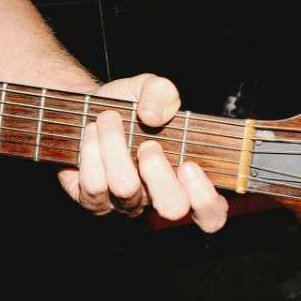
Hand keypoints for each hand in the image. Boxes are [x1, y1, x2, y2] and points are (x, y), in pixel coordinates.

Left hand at [56, 73, 228, 232]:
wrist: (88, 111)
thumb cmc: (130, 106)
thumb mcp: (151, 88)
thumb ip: (162, 92)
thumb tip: (152, 116)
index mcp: (186, 179)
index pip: (212, 213)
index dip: (205, 198)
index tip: (189, 165)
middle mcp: (158, 198)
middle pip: (172, 208)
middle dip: (159, 171)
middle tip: (148, 145)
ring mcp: (125, 204)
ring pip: (125, 189)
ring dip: (115, 145)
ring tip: (108, 119)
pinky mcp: (93, 201)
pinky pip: (93, 185)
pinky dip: (91, 149)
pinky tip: (91, 130)